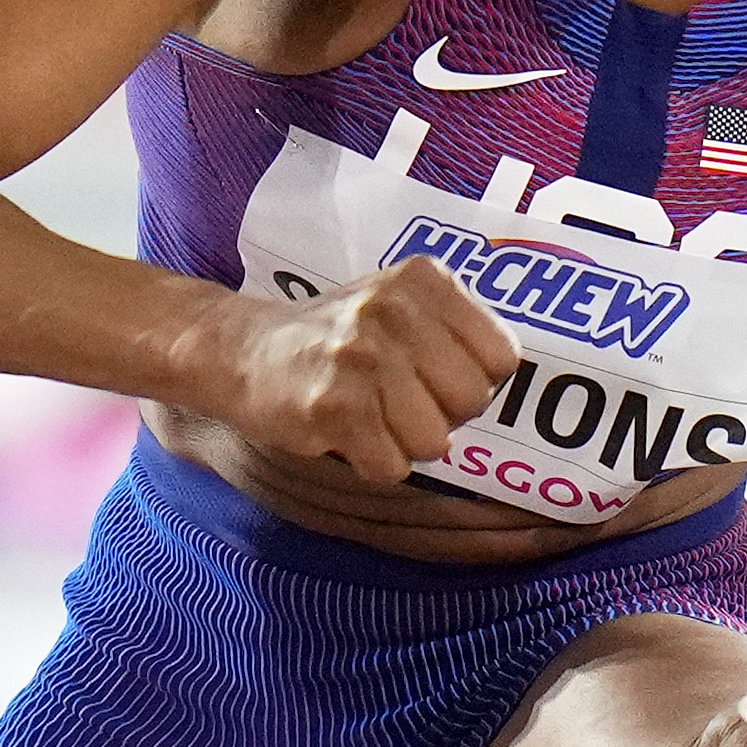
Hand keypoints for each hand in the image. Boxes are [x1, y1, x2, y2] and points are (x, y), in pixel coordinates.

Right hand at [200, 260, 515, 483]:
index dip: (473, 382)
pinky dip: (371, 463)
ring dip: (402, 443)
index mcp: (422, 280)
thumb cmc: (334, 340)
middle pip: (473, 401)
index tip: (433, 377)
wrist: (240, 351)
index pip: (502, 357)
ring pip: (435, 441)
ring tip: (365, 413)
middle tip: (394, 399)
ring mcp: (362, 355)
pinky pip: (392, 466)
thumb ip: (456, 333)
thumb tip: (506, 385)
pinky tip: (343, 432)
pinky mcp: (333, 404)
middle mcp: (394, 309)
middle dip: (441, 416)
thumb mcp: (399, 307)